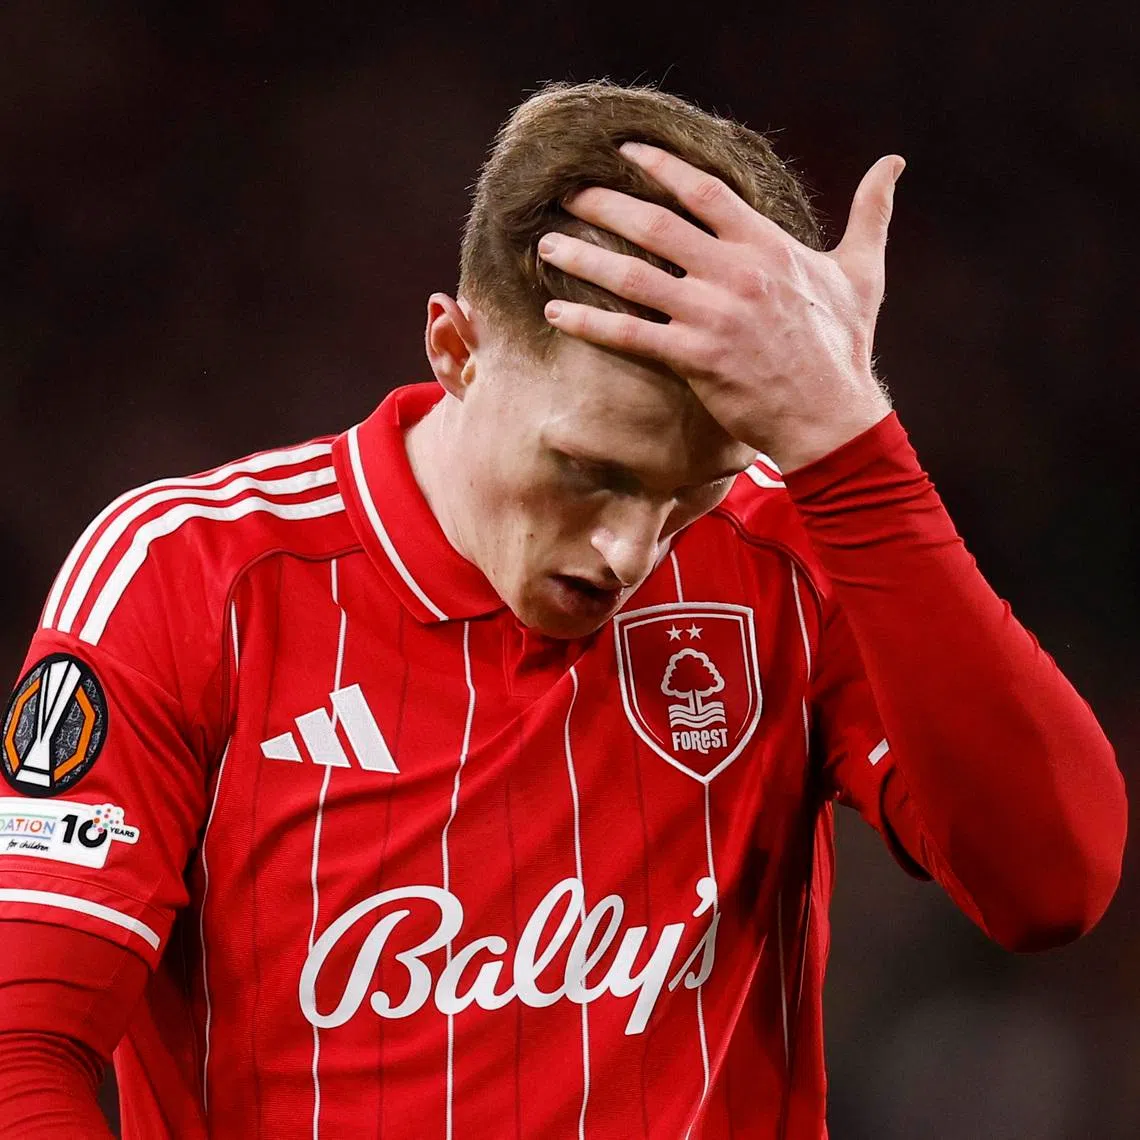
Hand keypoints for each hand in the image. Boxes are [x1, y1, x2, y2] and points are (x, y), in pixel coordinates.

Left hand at [536, 142, 903, 470]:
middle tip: (566, 192)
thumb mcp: (862, 272)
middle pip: (655, 225)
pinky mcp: (695, 358)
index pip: (704, 192)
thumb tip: (894, 164)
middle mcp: (736, 272)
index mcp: (767, 245)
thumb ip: (870, 214)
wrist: (832, 416)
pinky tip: (554, 311)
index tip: (623, 152)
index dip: (660, 167)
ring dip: (584, 258)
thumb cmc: (843, 347)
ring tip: (545, 245)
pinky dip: (589, 322)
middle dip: (604, 203)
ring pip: (633, 276)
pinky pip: (629, 335)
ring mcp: (713, 315)